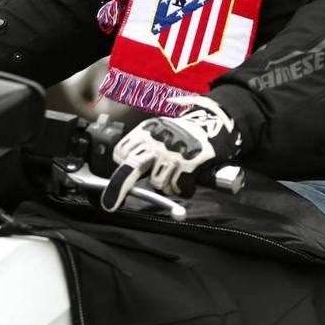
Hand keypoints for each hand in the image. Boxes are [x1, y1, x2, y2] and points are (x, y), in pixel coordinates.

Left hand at [101, 96, 240, 211]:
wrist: (213, 122)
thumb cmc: (184, 131)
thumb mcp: (160, 129)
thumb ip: (145, 144)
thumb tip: (128, 167)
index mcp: (147, 130)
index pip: (123, 151)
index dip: (123, 163)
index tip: (126, 168)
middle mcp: (157, 140)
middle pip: (132, 166)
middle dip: (119, 187)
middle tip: (111, 203)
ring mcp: (172, 151)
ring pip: (157, 182)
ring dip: (166, 185)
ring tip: (174, 179)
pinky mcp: (188, 161)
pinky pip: (177, 185)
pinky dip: (181, 188)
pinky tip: (186, 182)